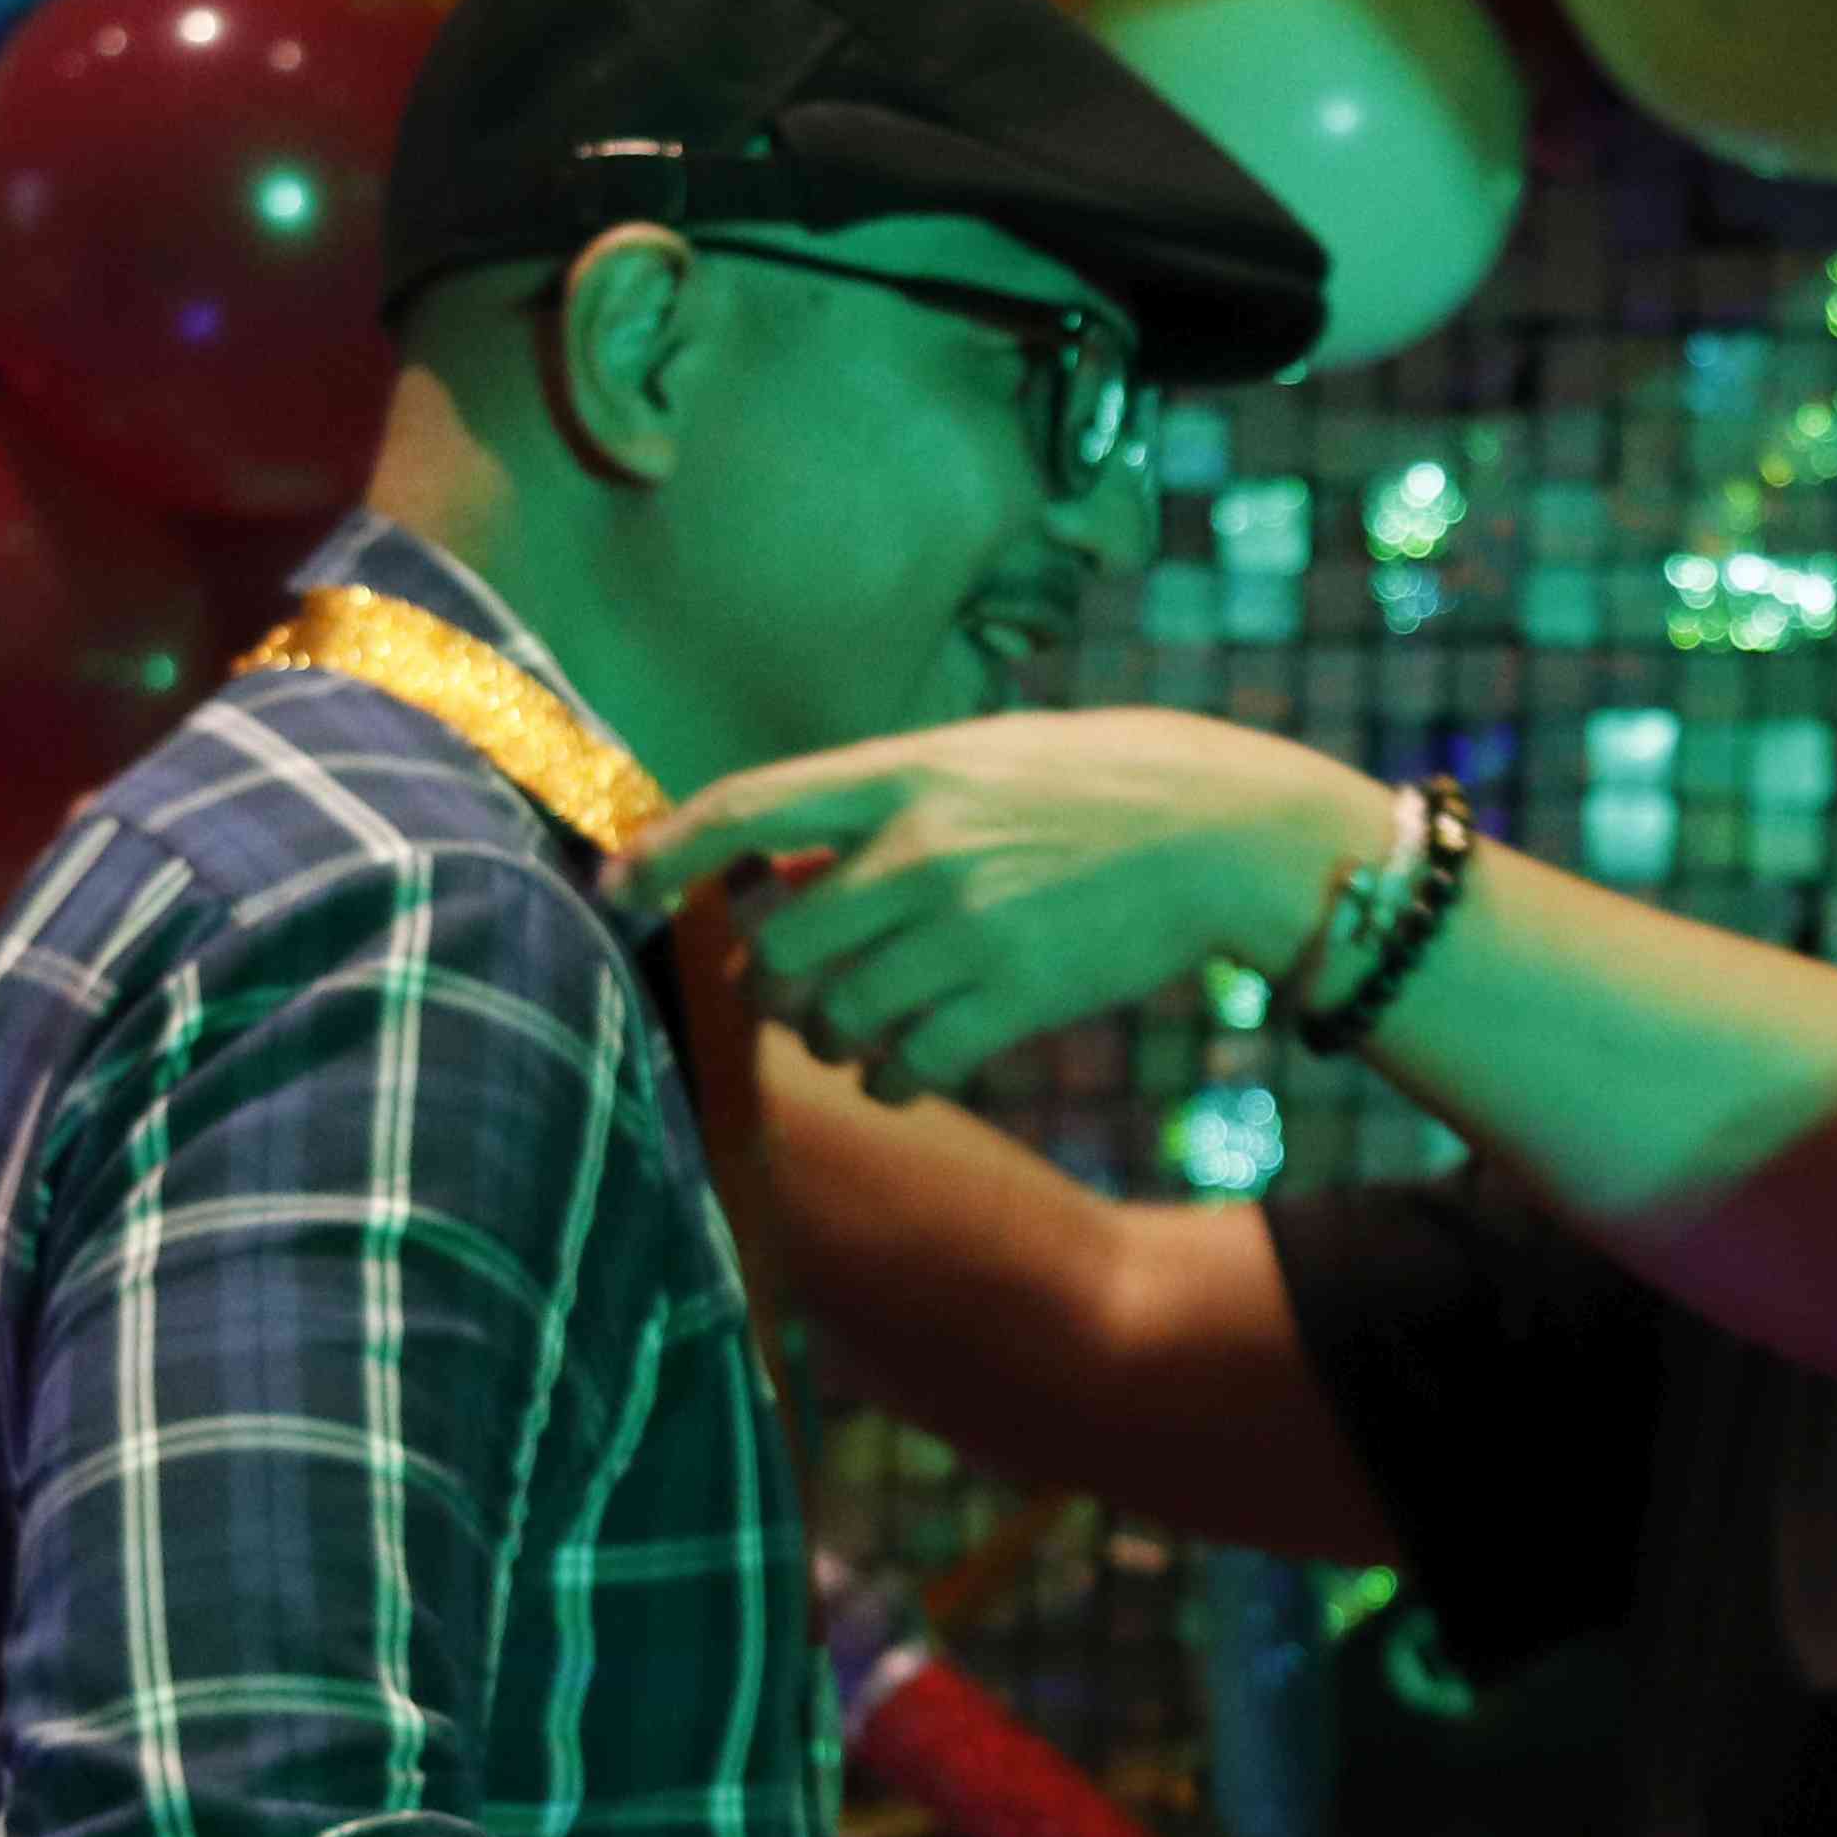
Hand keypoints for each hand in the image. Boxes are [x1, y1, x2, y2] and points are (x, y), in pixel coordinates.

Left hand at [612, 711, 1380, 1099]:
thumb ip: (879, 805)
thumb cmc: (1093, 787)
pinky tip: (912, 1065)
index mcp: (904, 772)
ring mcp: (965, 928)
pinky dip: (894, 1078)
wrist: (1222, 830)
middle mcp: (920, 849)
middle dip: (772, 989)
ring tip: (870, 1027)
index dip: (664, 853)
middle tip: (797, 993)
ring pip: (834, 1019)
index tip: (615, 888)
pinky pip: (907, 1066)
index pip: (746, 807)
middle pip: (775, 951)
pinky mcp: (1013, 997)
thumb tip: (778, 865)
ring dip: (835, 1038)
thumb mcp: (978, 758)